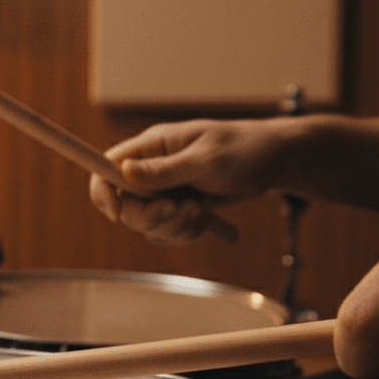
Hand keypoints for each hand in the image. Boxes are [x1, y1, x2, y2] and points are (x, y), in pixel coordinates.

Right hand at [89, 119, 289, 243]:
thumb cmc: (244, 149)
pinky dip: (186, 232)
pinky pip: (169, 231)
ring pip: (148, 223)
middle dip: (150, 216)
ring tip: (201, 212)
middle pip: (125, 204)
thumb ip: (165, 170)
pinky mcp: (181, 206)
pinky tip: (207, 220)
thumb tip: (123, 172)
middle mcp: (153, 168)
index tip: (117, 214)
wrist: (276, 161)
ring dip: (173, 227)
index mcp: (152, 146)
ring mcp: (167, 189)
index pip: (107, 166)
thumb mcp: (205, 160)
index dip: (102, 191)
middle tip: (179, 209)